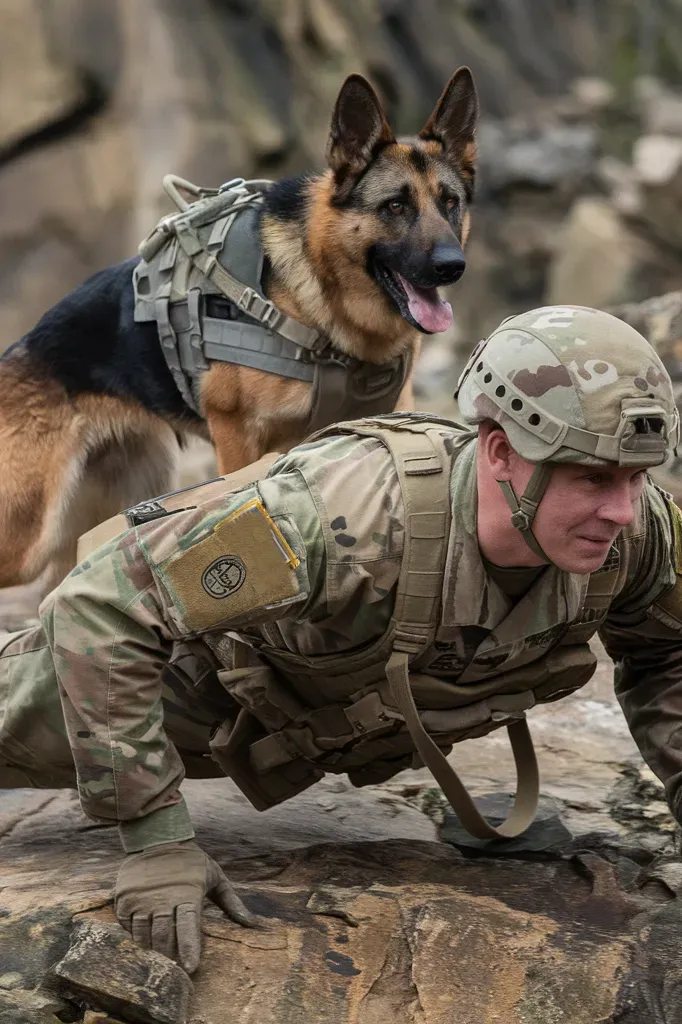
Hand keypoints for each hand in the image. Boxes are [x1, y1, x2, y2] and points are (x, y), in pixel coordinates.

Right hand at [114, 839, 256, 972]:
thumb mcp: (215, 875)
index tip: (191, 969)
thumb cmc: (191, 862)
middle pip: (164, 936)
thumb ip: (232, 901)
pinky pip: (128, 927)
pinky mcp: (124, 899)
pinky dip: (135, 938)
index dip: (189, 948)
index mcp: (187, 892)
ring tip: (158, 962)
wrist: (157, 839)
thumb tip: (251, 924)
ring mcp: (141, 899)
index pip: (188, 925)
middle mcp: (162, 897)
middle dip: (169, 956)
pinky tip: (143, 943)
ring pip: (144, 935)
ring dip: (152, 951)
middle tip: (175, 972)